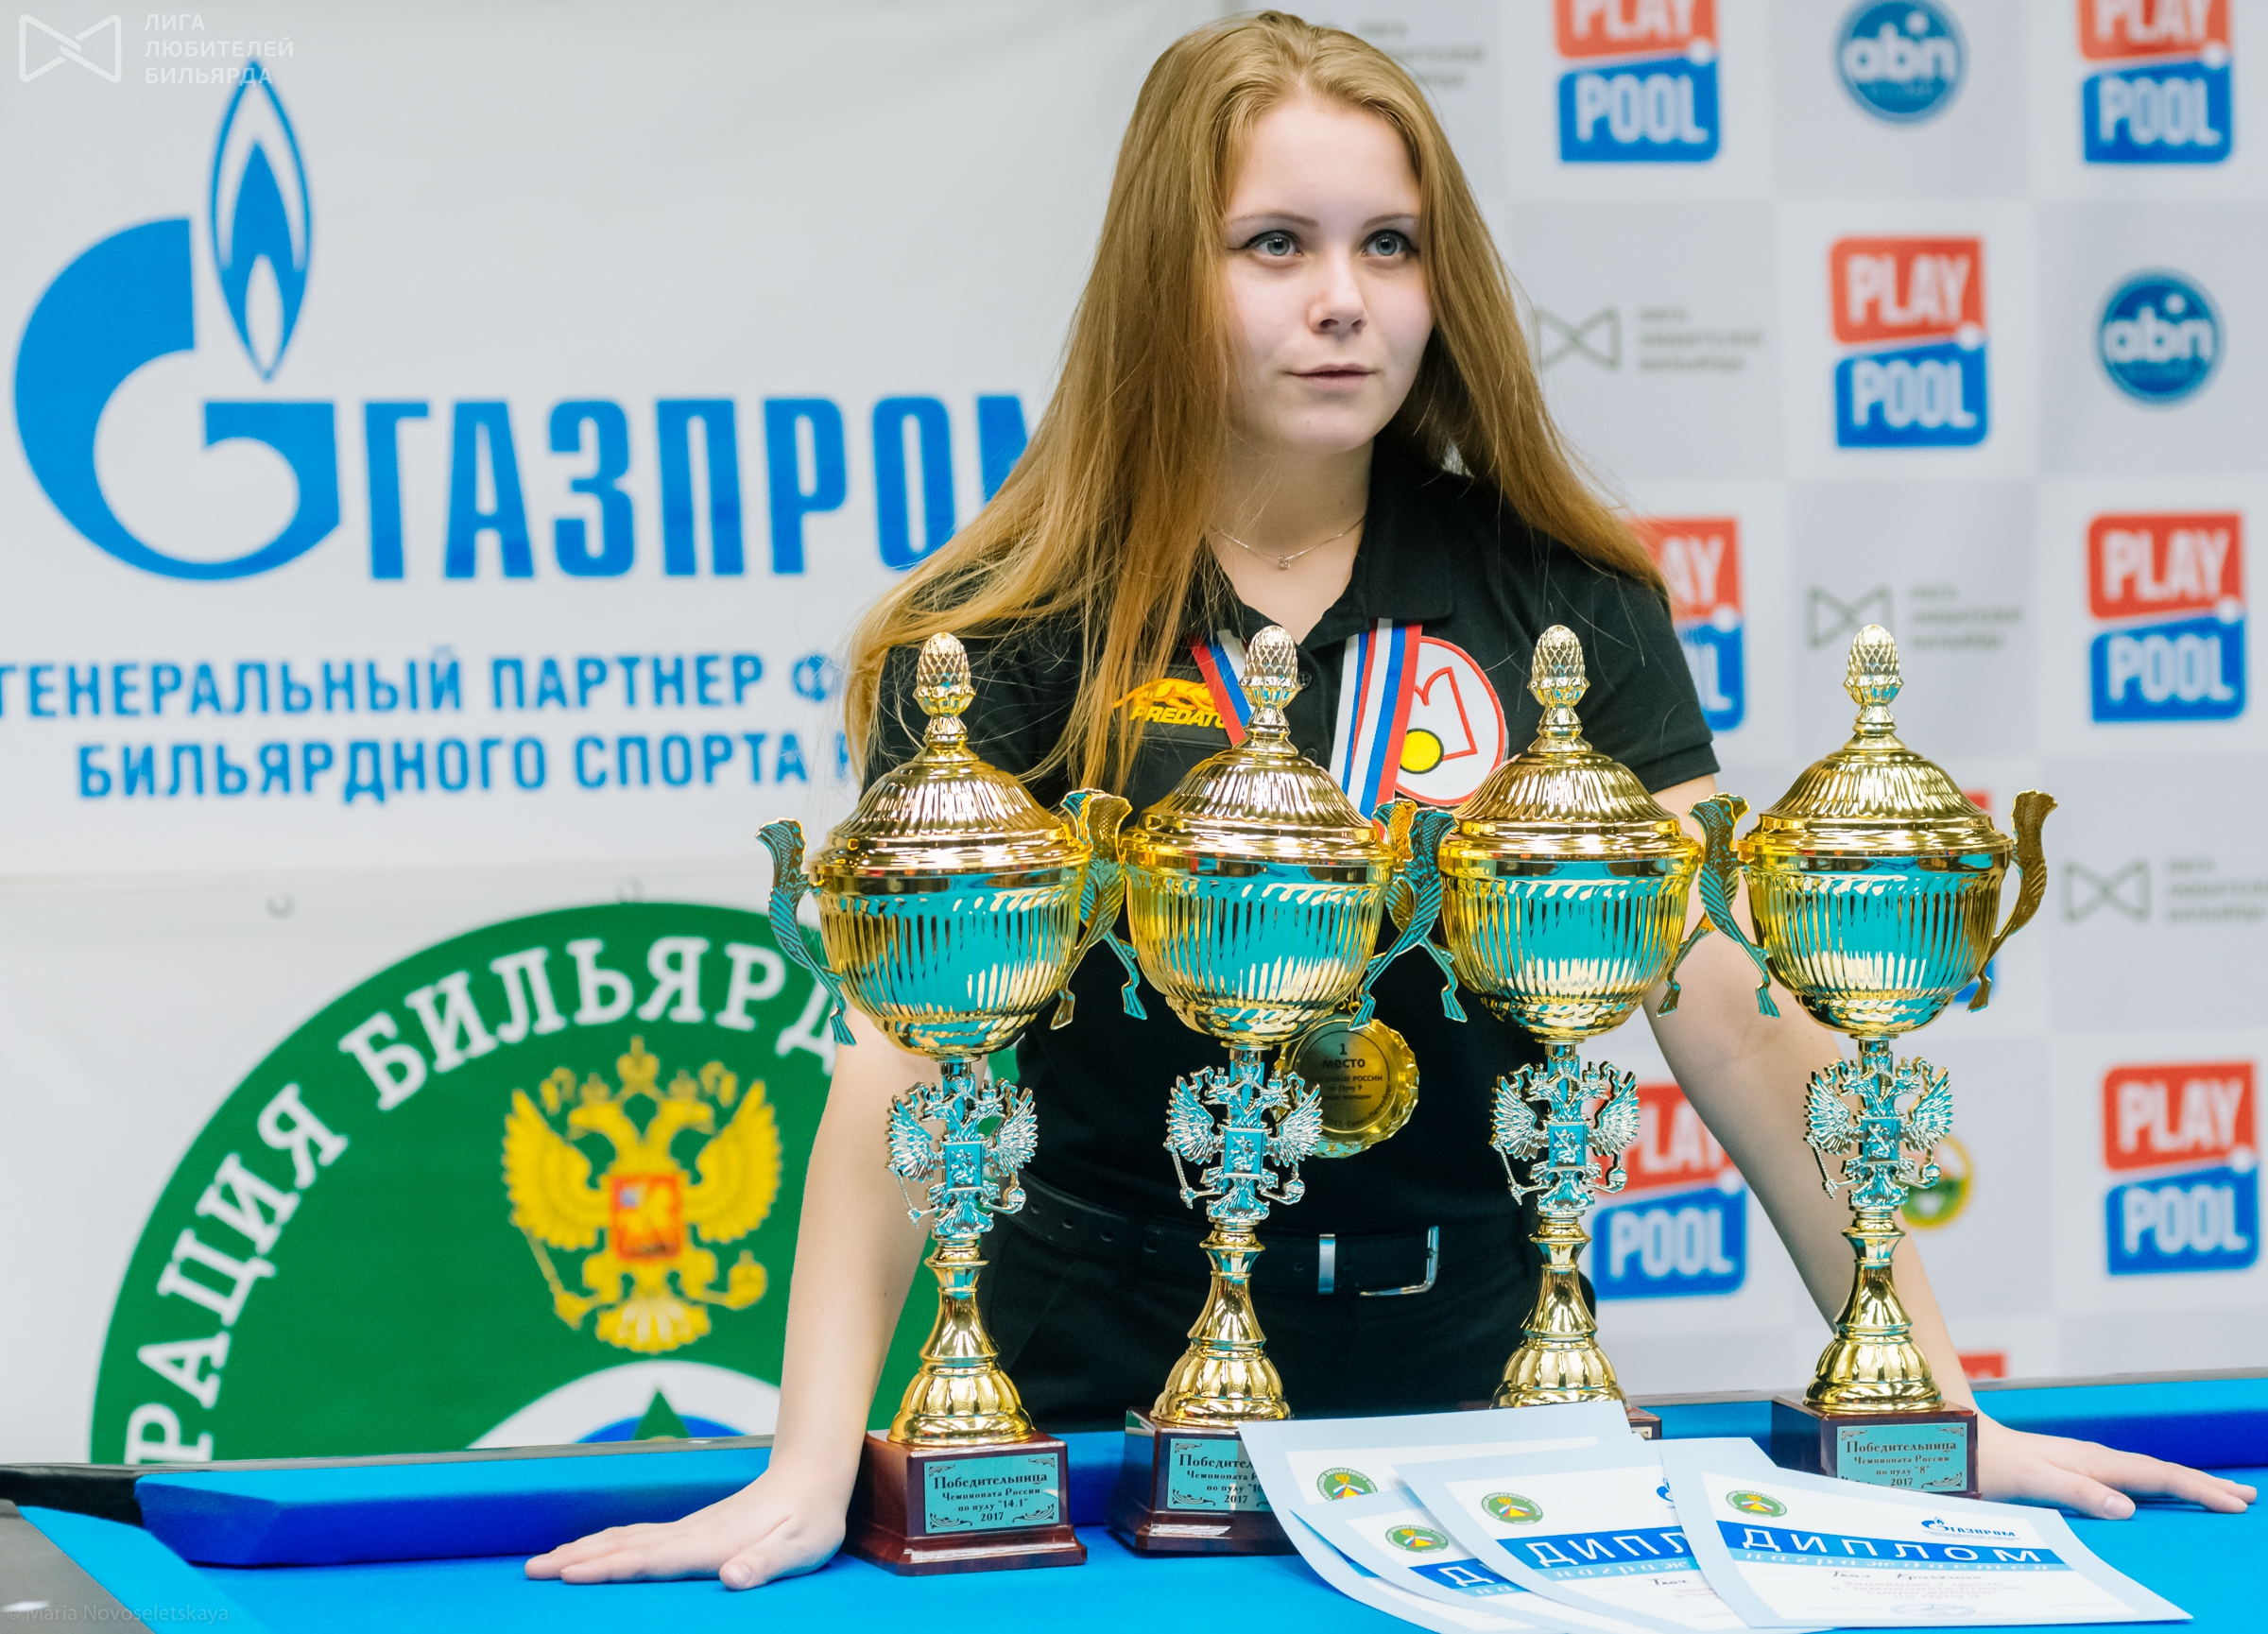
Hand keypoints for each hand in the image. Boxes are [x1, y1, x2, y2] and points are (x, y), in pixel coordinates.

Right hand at [524, 1464, 847, 1588]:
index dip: (608, 1568)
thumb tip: (732, 1578)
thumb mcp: (799, 1548)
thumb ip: (764, 1564)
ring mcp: (688, 1528)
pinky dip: (605, 1541)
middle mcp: (691, 1534)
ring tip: (544, 1561)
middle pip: (622, 1547)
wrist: (813, 1474)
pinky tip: (592, 1547)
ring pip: (624, 1538)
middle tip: (531, 1571)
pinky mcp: (691, 1528)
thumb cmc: (810, 1519)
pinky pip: (637, 1535)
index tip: (568, 1575)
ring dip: (583, 1550)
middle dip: (575, 1560)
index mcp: (710, 1544)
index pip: (649, 1559)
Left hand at [1977, 1413, 2255, 1518]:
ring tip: (2217, 1491)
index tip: (2234, 1503)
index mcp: (2093, 1462)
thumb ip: (2079, 1492)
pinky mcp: (2074, 1465)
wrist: (1959, 1442)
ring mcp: (2085, 1459)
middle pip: (2161, 1471)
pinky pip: (2129, 1473)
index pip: (2158, 1476)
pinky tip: (2158, 1487)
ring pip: (2147, 1470)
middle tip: (2245, 1497)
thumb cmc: (1991, 1464)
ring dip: (2185, 1481)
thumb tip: (2127, 1509)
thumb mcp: (2033, 1482)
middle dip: (2204, 1484)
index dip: (2198, 1489)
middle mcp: (2094, 1458)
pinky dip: (2157, 1481)